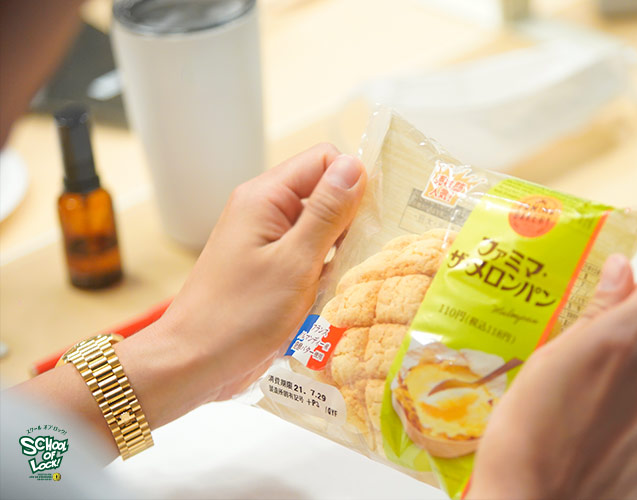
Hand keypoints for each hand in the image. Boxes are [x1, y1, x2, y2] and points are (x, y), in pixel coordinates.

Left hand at [118, 144, 365, 424]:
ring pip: (320, 226)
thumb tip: (355, 165)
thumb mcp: (294, 262)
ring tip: (352, 276)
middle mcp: (264, 210)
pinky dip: (326, 269)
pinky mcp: (270, 268)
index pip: (324, 160)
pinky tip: (334, 293)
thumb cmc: (241, 315)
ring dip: (341, 247)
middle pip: (324, 192)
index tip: (375, 217)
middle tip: (368, 253)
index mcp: (265, 197)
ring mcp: (266, 241)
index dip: (354, 181)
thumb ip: (327, 213)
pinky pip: (309, 254)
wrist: (194, 363)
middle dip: (352, 218)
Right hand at [468, 254, 636, 499]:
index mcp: (621, 344)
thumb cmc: (524, 435)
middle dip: (624, 342)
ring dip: (626, 381)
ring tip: (580, 404)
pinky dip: (631, 415)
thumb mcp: (547, 358)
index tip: (619, 299)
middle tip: (579, 363)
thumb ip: (596, 310)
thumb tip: (622, 271)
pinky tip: (592, 430)